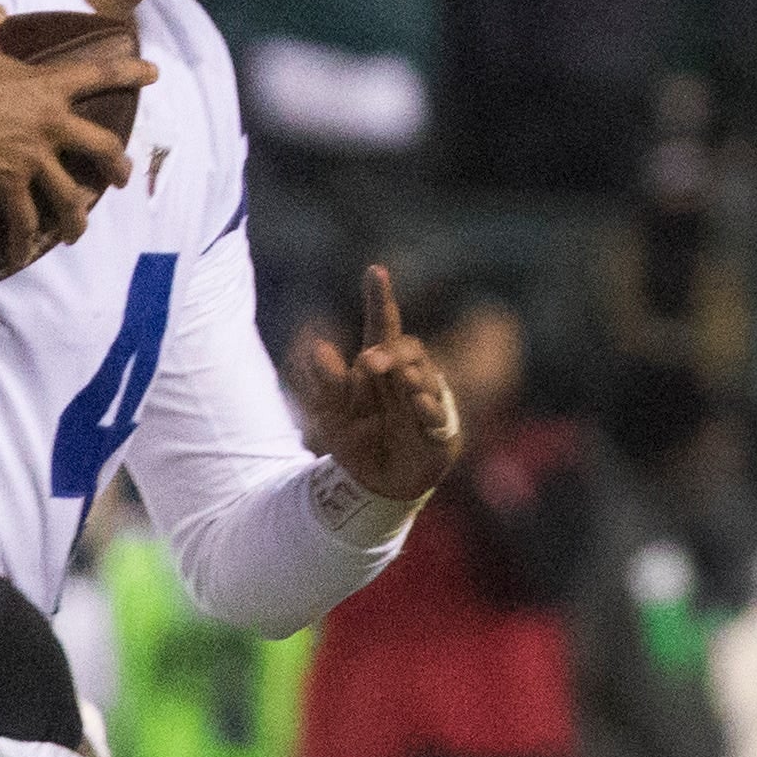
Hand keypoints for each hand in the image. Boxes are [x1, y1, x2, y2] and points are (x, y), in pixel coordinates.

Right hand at [0, 3, 158, 272]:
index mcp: (46, 87)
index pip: (100, 75)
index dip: (132, 73)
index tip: (154, 75)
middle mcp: (48, 125)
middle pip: (104, 149)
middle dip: (119, 168)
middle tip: (121, 179)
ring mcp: (31, 159)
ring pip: (71, 197)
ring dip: (77, 220)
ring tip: (75, 233)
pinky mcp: (6, 185)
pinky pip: (24, 222)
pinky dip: (22, 244)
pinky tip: (18, 257)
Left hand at [295, 264, 460, 503]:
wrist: (369, 486)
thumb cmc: (355, 441)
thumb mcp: (330, 414)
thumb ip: (325, 383)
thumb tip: (317, 348)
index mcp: (380, 368)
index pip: (383, 328)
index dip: (380, 300)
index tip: (374, 270)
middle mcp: (407, 379)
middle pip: (408, 350)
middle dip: (392, 352)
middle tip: (368, 360)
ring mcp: (426, 404)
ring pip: (427, 379)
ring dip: (412, 375)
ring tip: (397, 376)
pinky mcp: (439, 434)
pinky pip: (438, 416)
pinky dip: (427, 408)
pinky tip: (415, 400)